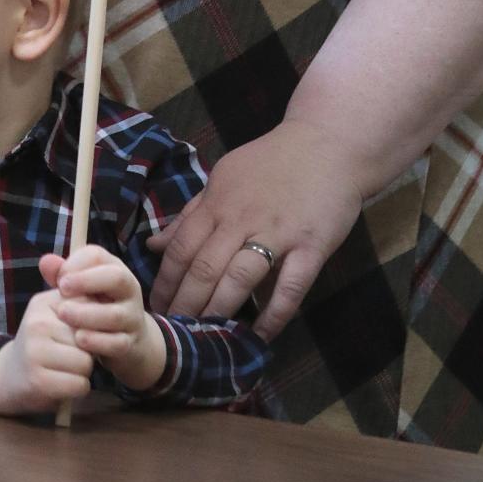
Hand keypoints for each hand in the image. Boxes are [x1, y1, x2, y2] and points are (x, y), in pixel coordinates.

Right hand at [0, 275, 92, 415]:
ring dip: (84, 371)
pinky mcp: (38, 380)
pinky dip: (78, 388)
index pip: (89, 308)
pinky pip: (79, 384)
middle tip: (72, 354)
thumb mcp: (55, 316)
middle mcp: (37, 323)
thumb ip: (80, 305)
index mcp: (44, 302)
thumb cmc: (43, 343)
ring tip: (68, 368)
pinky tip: (65, 383)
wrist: (8, 375)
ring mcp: (35, 351)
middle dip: (88, 350)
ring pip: (86, 362)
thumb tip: (110, 308)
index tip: (84, 332)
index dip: (94, 325)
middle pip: (89, 337)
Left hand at [51, 244, 166, 391]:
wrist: (126, 342)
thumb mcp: (82, 290)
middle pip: (116, 278)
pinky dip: (97, 341)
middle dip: (87, 281)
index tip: (59, 277)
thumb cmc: (97, 307)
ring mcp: (132, 318)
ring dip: (87, 314)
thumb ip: (63, 275)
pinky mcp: (130, 344)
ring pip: (115, 314)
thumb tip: (45, 261)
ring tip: (63, 314)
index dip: (77, 263)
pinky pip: (117, 343)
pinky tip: (78, 339)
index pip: (98, 256)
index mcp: (115, 270)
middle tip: (62, 289)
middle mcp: (128, 291)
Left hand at [147, 121, 363, 341]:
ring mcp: (278, 232)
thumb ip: (191, 214)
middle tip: (175, 333)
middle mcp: (242, 218)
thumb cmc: (272, 162)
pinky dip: (273, 316)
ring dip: (219, 312)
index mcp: (218, 201)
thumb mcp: (224, 178)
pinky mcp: (311, 246)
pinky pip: (290, 288)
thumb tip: (154, 244)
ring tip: (206, 337)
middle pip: (204, 268)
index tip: (154, 309)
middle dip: (185, 305)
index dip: (165, 283)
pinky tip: (259, 336)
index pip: (182, 248)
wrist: (328, 144)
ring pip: (240, 279)